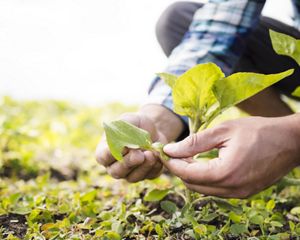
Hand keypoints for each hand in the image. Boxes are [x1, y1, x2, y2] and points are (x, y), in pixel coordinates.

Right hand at [96, 112, 166, 181]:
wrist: (154, 129)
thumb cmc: (136, 124)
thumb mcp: (128, 120)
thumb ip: (122, 129)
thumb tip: (121, 141)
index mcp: (106, 151)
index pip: (102, 157)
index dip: (110, 154)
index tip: (122, 147)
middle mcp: (115, 165)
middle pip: (116, 172)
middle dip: (128, 163)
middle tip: (139, 154)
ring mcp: (130, 173)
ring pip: (132, 177)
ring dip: (143, 166)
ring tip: (151, 154)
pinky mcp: (146, 175)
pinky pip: (148, 176)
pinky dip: (154, 167)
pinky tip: (157, 155)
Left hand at [163, 115, 299, 197]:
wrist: (290, 141)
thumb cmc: (258, 131)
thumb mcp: (223, 131)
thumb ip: (194, 142)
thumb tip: (170, 149)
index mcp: (225, 173)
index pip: (187, 174)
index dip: (172, 163)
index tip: (163, 152)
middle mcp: (231, 189)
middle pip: (193, 185)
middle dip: (179, 169)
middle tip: (173, 153)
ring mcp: (239, 194)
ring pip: (203, 189)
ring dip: (192, 174)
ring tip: (187, 156)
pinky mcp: (244, 193)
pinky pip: (216, 189)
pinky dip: (205, 178)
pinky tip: (204, 163)